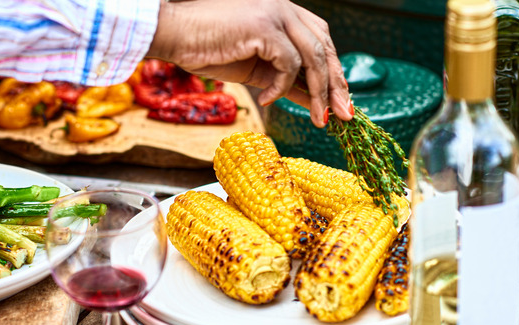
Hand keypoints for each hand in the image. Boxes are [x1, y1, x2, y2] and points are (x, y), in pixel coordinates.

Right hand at [148, 0, 352, 126]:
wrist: (173, 35)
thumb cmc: (206, 49)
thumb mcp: (256, 69)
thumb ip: (285, 79)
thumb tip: (313, 100)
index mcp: (284, 13)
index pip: (321, 40)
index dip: (333, 70)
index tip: (341, 100)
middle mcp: (284, 8)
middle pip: (325, 47)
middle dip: (336, 84)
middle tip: (345, 115)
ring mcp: (276, 13)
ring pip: (314, 57)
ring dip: (318, 93)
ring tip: (319, 119)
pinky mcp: (265, 26)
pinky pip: (288, 64)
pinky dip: (282, 88)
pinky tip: (267, 100)